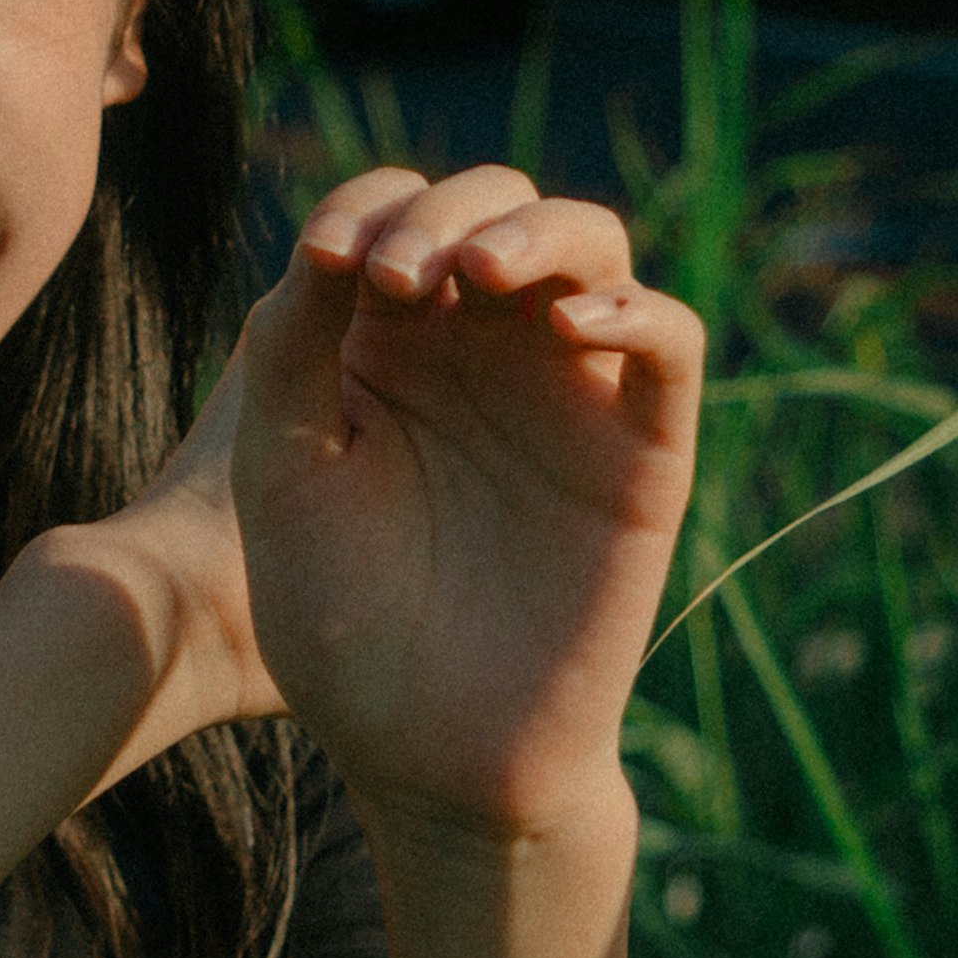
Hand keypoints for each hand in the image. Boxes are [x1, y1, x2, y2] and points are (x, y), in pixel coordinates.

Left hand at [226, 165, 701, 848]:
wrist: (428, 753)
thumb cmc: (343, 619)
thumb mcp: (287, 467)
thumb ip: (295, 346)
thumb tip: (335, 236)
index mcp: (390, 340)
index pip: (394, 211)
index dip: (366, 203)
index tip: (329, 260)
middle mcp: (483, 346)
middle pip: (493, 204)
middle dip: (442, 209)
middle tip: (397, 276)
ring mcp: (568, 388)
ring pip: (589, 243)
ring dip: (536, 230)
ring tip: (477, 272)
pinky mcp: (641, 447)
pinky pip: (669, 341)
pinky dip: (633, 308)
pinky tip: (564, 327)